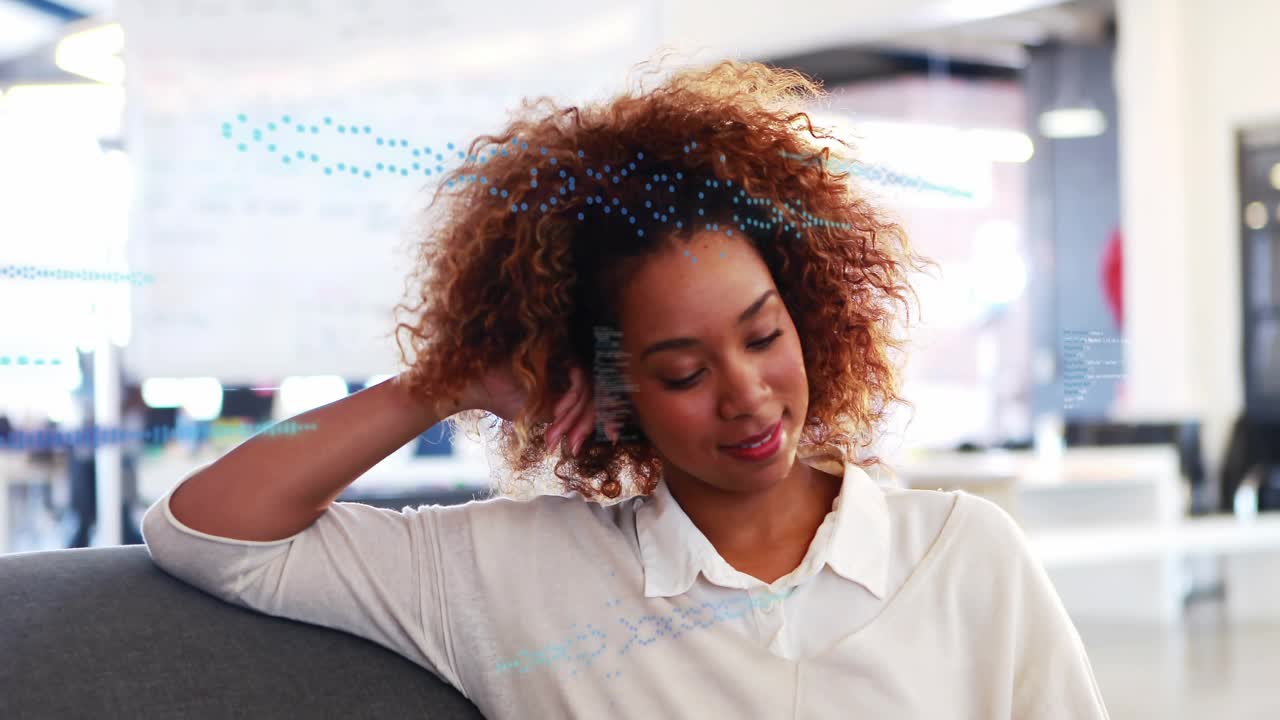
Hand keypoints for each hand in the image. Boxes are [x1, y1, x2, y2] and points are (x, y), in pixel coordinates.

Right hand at [466, 362, 619, 454]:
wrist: (478, 388)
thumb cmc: (502, 400)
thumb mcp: (539, 417)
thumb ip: (561, 421)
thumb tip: (578, 443)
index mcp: (568, 383)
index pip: (596, 399)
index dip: (607, 418)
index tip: (614, 437)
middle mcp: (571, 369)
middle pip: (597, 396)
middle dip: (587, 424)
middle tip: (575, 443)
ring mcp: (566, 360)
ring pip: (589, 392)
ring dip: (574, 416)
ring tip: (558, 432)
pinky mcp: (560, 353)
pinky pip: (578, 380)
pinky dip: (571, 399)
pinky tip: (557, 411)